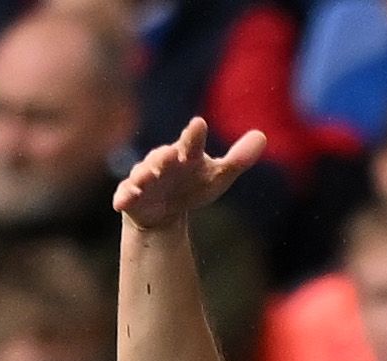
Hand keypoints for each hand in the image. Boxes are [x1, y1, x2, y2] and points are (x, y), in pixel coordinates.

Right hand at [113, 116, 264, 230]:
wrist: (166, 210)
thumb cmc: (193, 185)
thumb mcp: (219, 175)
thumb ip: (238, 158)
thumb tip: (262, 136)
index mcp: (186, 155)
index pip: (192, 142)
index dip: (194, 135)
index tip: (199, 125)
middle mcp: (163, 162)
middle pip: (163, 157)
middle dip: (165, 156)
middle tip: (170, 155)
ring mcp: (145, 177)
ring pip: (142, 174)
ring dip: (144, 174)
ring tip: (148, 176)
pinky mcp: (131, 195)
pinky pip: (126, 195)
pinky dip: (125, 197)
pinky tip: (123, 201)